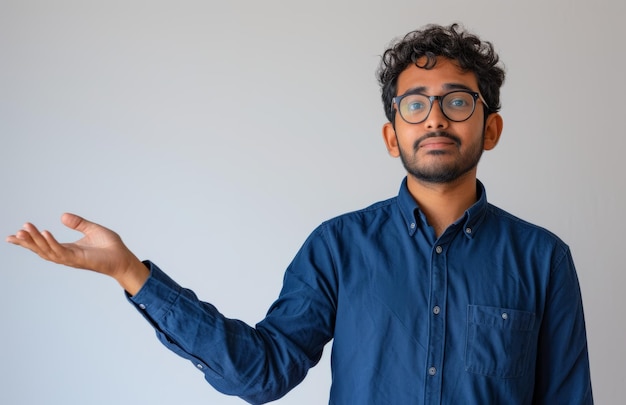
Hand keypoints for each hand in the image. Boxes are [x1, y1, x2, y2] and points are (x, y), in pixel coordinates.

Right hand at [6, 213, 149, 294]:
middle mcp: (66, 255)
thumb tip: (62, 216)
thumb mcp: (92, 229)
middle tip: (13, 234)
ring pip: (47, 251)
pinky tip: (45, 233)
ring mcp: (71, 259)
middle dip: (27, 242)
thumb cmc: (110, 247)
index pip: (44, 245)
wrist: (124, 258)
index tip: (12, 236)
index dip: (29, 241)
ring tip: (24, 231)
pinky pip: (61, 251)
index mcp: (68, 249)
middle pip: (41, 250)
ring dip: (35, 241)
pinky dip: (51, 242)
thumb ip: (78, 223)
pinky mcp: (79, 260)